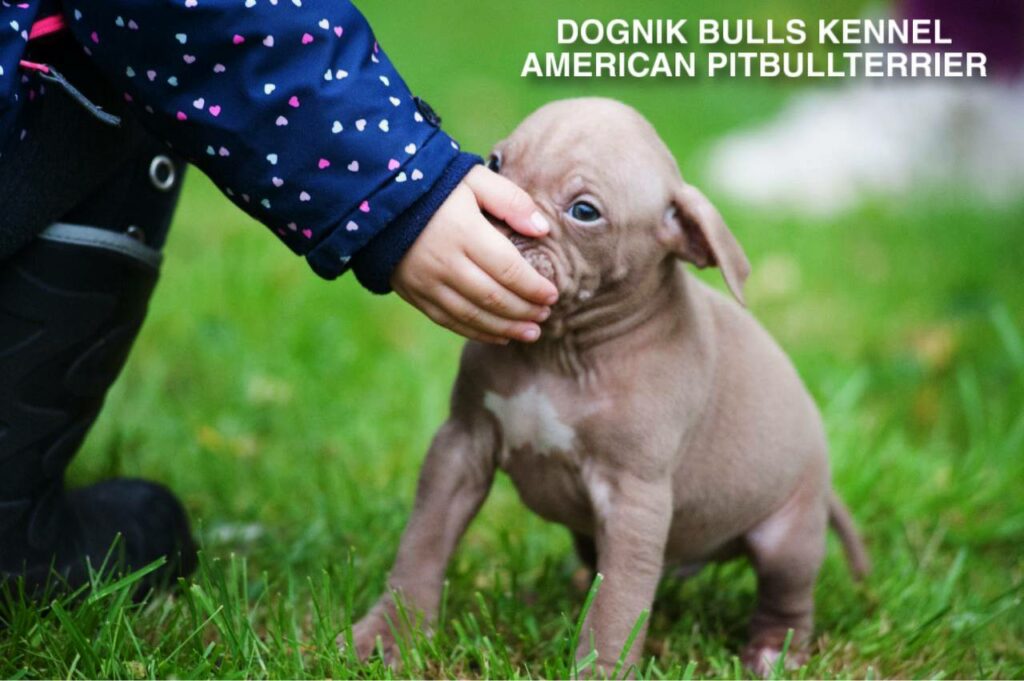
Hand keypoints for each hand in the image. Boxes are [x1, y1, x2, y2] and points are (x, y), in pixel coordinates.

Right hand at [391, 166, 558, 343]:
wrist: (377, 198)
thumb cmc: (435, 185)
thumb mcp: (474, 178)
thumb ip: (511, 200)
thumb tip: (542, 230)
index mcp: (463, 232)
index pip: (508, 269)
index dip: (534, 287)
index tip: (553, 295)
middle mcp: (444, 262)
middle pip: (493, 298)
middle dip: (524, 311)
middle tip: (545, 315)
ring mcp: (426, 282)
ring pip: (473, 316)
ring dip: (506, 328)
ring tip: (532, 333)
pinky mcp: (414, 294)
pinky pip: (449, 321)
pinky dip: (477, 332)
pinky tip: (500, 336)